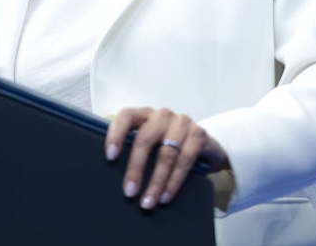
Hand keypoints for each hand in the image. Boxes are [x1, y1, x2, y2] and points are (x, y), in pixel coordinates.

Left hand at [105, 107, 229, 210]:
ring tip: (148, 201)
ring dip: (156, 182)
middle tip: (129, 191)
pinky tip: (166, 196)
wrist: (205, 148)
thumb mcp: (151, 144)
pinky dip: (174, 182)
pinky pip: (184, 161)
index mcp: (145, 115)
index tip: (110, 156)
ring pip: (165, 154)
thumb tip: (114, 175)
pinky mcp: (198, 135)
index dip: (116, 134)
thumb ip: (134, 150)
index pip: (126, 116)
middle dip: (136, 168)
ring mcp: (181, 123)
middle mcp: (162, 115)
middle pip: (145, 139)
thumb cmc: (170, 146)